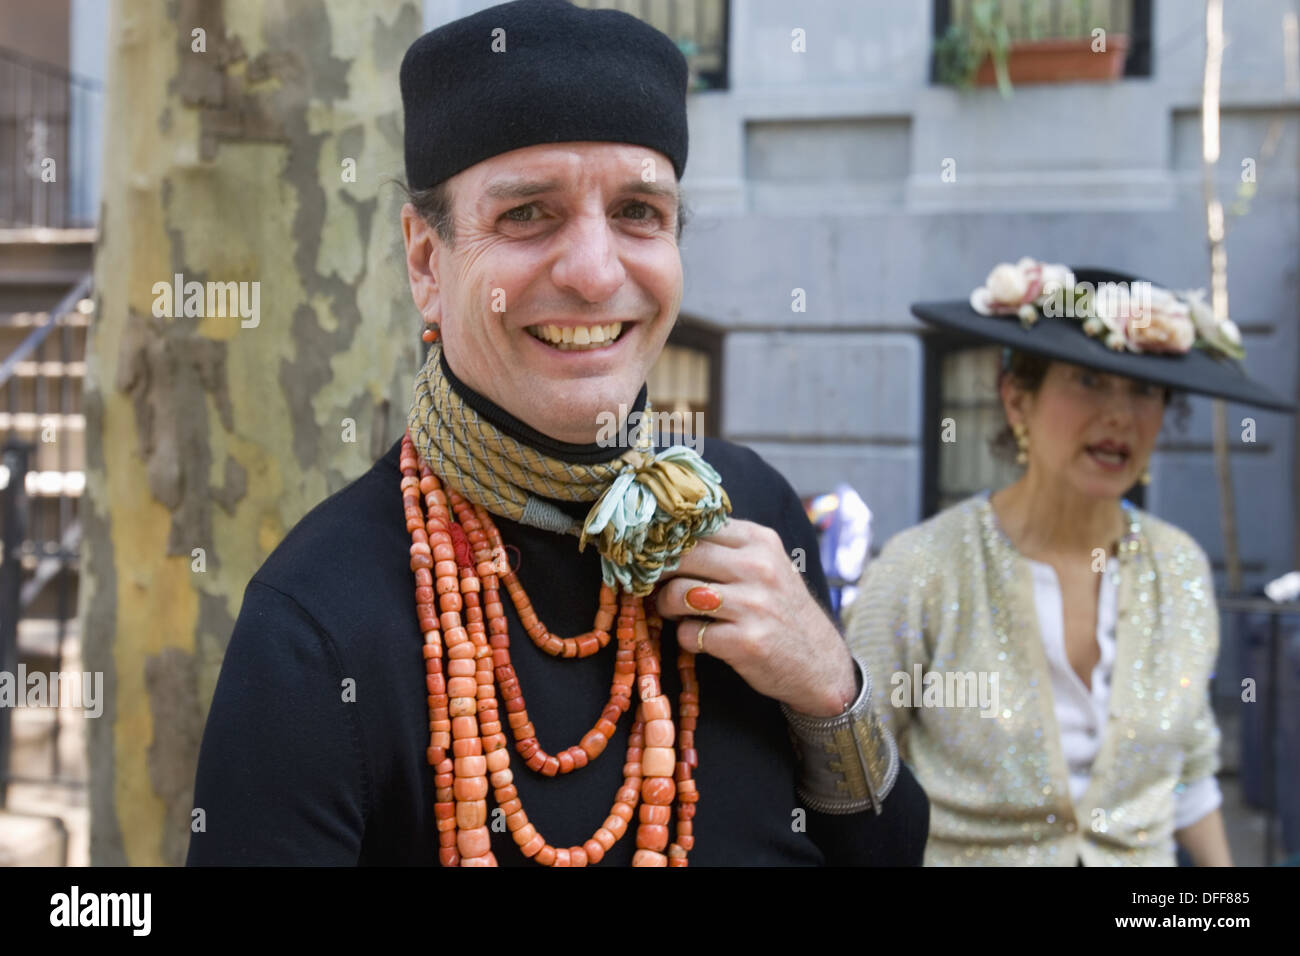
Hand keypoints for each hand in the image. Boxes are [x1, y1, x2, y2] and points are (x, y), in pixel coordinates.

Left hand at [653, 518, 856, 716]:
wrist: (818, 663)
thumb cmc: (781, 610)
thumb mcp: (766, 566)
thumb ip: (727, 548)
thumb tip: (667, 540)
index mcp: (760, 541)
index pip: (696, 526)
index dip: (667, 542)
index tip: (655, 556)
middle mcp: (758, 567)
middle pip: (682, 556)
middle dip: (659, 573)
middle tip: (655, 586)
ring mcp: (754, 605)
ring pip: (678, 594)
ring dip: (666, 606)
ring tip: (674, 613)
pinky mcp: (746, 641)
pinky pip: (689, 634)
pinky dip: (686, 638)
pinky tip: (700, 638)